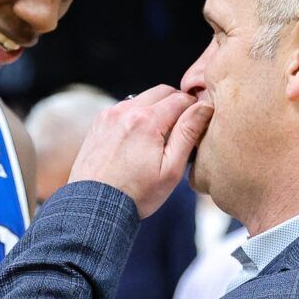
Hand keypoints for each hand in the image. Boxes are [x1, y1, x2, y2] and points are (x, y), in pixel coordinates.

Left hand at [67, 86, 212, 217]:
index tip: (198, 124)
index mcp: (146, 120)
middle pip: (162, 92)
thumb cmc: (136, 194)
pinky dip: (136, 117)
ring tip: (160, 138)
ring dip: (156, 110)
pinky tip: (139, 141)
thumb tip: (204, 107)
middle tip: (181, 130)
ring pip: (143, 99)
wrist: (94, 207)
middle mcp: (125, 110)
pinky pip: (125, 109)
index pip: (181, 98)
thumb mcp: (170, 170)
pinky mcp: (99, 123)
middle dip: (176, 105)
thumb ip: (188, 134)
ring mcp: (109, 115)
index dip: (195, 108)